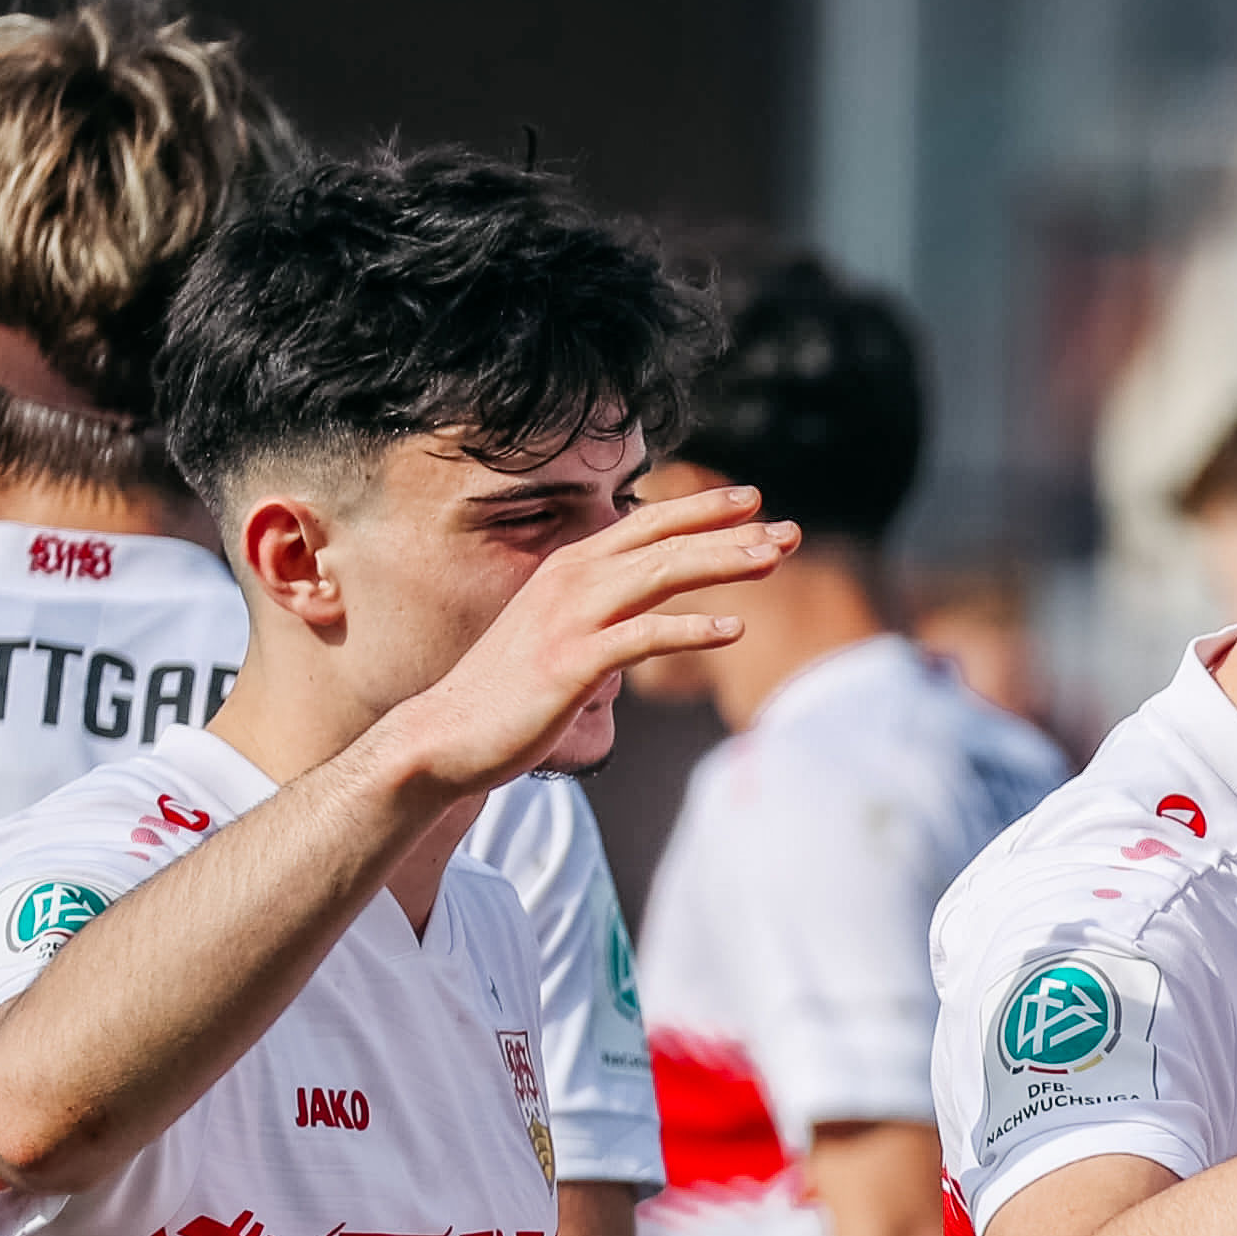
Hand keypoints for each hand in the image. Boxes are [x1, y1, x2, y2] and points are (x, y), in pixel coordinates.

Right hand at [358, 484, 796, 802]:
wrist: (446, 734)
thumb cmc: (509, 691)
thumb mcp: (560, 634)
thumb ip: (603, 613)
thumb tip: (644, 611)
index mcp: (570, 570)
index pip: (646, 526)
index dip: (702, 509)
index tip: (754, 501)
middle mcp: (570, 581)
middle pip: (664, 542)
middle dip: (730, 531)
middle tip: (790, 530)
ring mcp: (569, 619)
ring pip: (659, 576)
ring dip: (722, 563)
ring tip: (774, 559)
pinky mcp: (570, 663)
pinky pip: (641, 638)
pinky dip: (691, 631)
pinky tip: (735, 629)